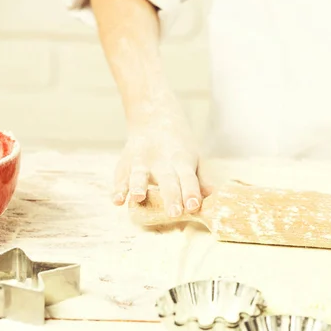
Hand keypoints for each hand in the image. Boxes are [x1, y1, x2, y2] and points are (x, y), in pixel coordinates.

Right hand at [112, 101, 206, 217]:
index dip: (191, 192)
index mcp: (182, 162)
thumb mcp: (195, 158)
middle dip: (170, 197)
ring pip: (140, 176)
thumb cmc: (179, 147)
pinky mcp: (125, 164)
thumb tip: (213, 195)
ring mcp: (142, 162)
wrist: (155, 117)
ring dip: (139, 187)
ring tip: (138, 198)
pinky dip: (118, 188)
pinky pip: (120, 178)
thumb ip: (202, 178)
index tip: (193, 206)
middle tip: (174, 213)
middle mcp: (162, 162)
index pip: (188, 178)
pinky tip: (117, 201)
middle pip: (167, 181)